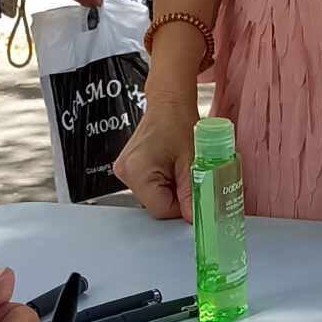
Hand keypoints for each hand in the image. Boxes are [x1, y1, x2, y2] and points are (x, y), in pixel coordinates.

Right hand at [114, 99, 195, 220]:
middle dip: (176, 197)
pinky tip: (171, 167)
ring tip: (179, 167)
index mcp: (137, 171)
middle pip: (155, 205)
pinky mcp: (129, 169)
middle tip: (189, 176)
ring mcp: (125, 170)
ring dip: (171, 190)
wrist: (169, 103)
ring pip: (154, 197)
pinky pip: (150, 187)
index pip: (160, 210)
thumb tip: (196, 218)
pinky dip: (164, 183)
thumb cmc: (179, 122)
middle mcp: (125, 172)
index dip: (182, 208)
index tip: (196, 197)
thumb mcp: (192, 161)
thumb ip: (193, 193)